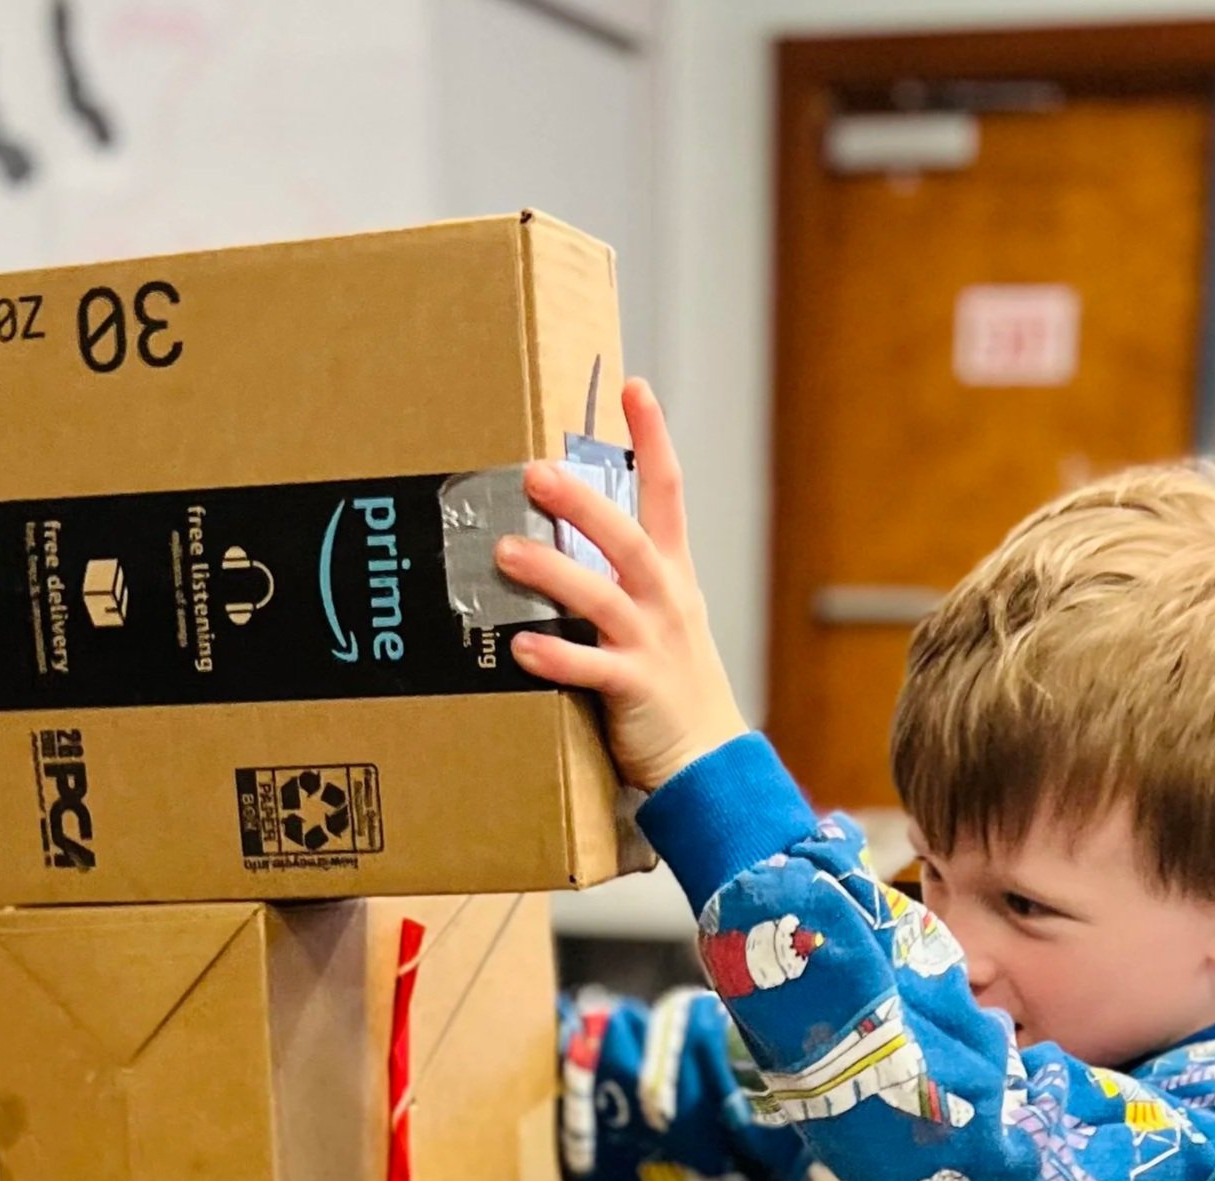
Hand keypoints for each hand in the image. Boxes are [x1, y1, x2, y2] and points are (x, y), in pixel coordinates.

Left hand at [496, 378, 748, 793]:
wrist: (709, 759)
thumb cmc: (672, 686)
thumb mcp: (659, 618)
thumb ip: (618, 578)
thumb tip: (559, 538)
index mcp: (671, 574)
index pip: (668, 491)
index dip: (654, 437)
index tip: (635, 387)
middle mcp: (665, 600)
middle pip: (626, 537)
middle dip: (582, 501)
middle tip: (535, 472)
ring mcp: (652, 644)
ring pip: (602, 596)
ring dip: (551, 571)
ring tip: (505, 553)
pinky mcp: (635, 690)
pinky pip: (590, 668)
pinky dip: (555, 654)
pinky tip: (520, 645)